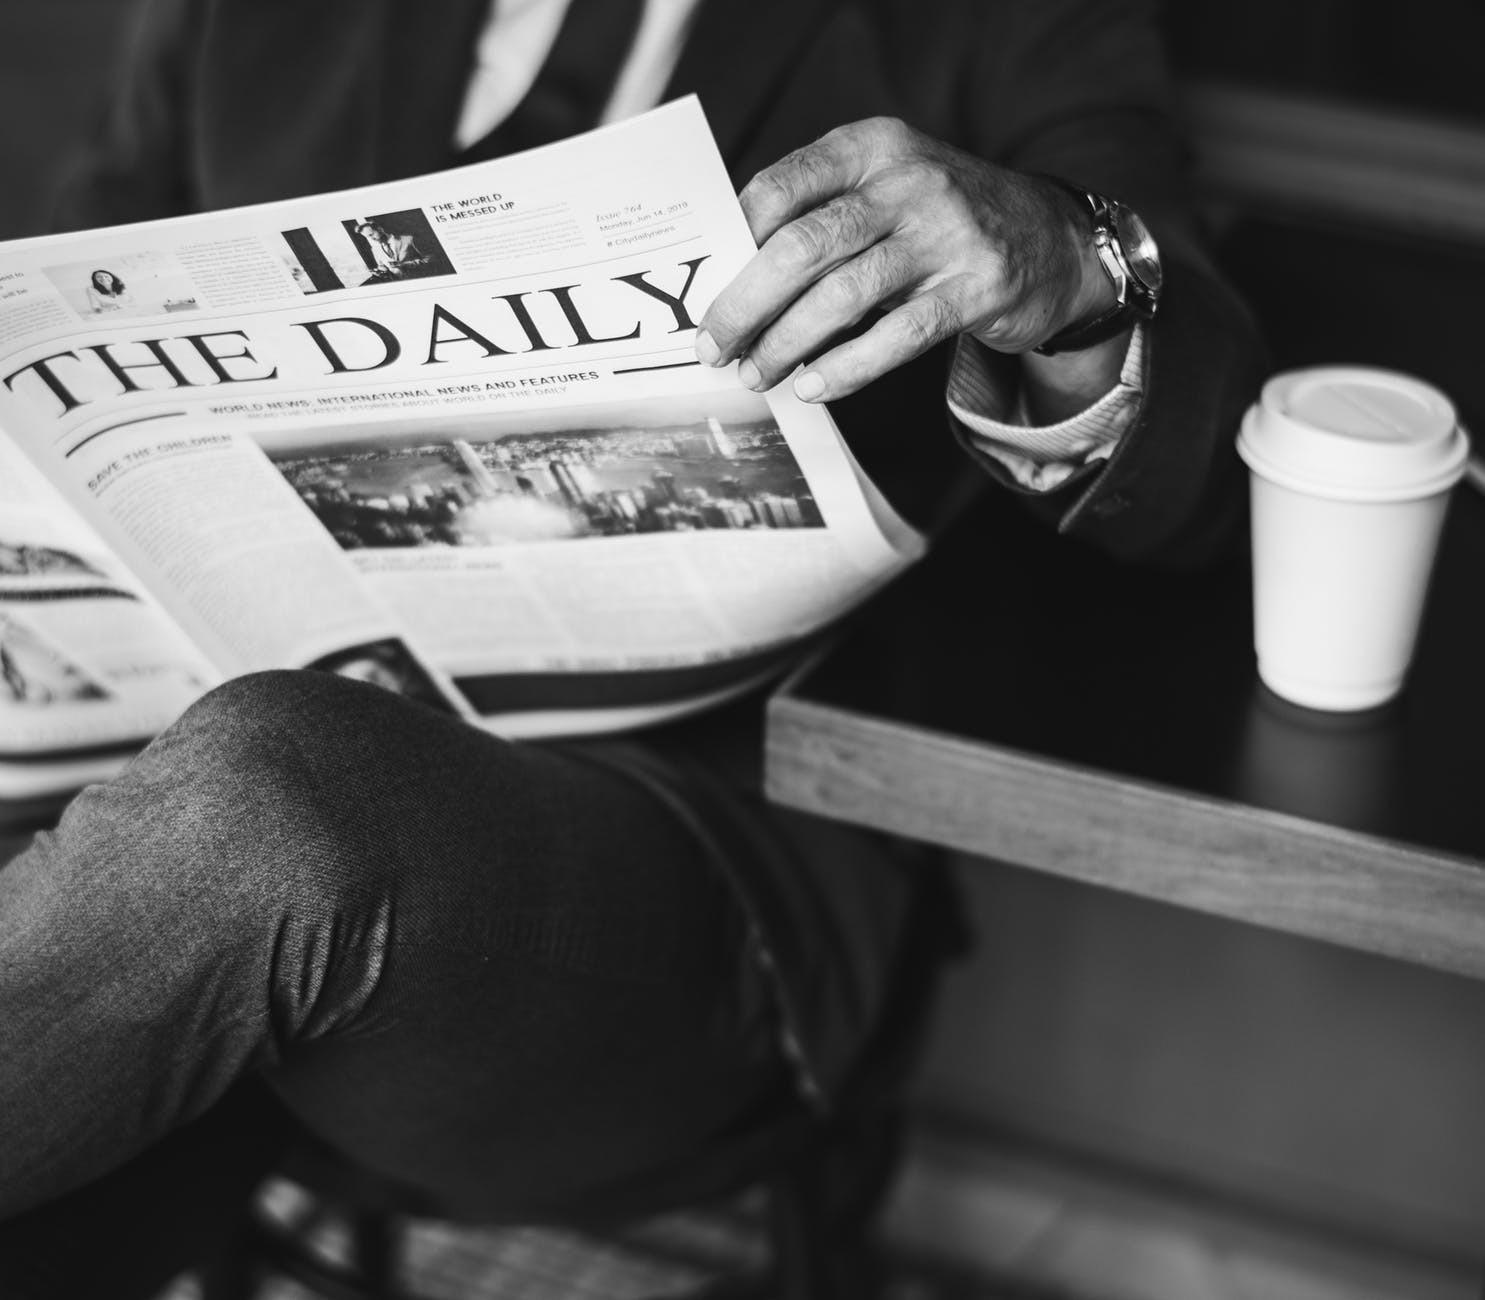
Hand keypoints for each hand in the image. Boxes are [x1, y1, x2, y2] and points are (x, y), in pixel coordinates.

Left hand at [695, 117, 1114, 401]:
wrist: (1052, 239)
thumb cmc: (940, 223)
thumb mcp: (884, 190)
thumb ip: (821, 217)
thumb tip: (732, 281)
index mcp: (871, 146)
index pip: (781, 186)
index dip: (732, 240)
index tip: (700, 288)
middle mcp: (907, 181)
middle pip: (802, 246)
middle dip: (744, 304)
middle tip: (713, 347)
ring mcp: (945, 235)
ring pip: (843, 296)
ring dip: (786, 343)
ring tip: (756, 374)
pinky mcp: (974, 289)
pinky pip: (897, 336)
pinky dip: (845, 368)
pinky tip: (812, 387)